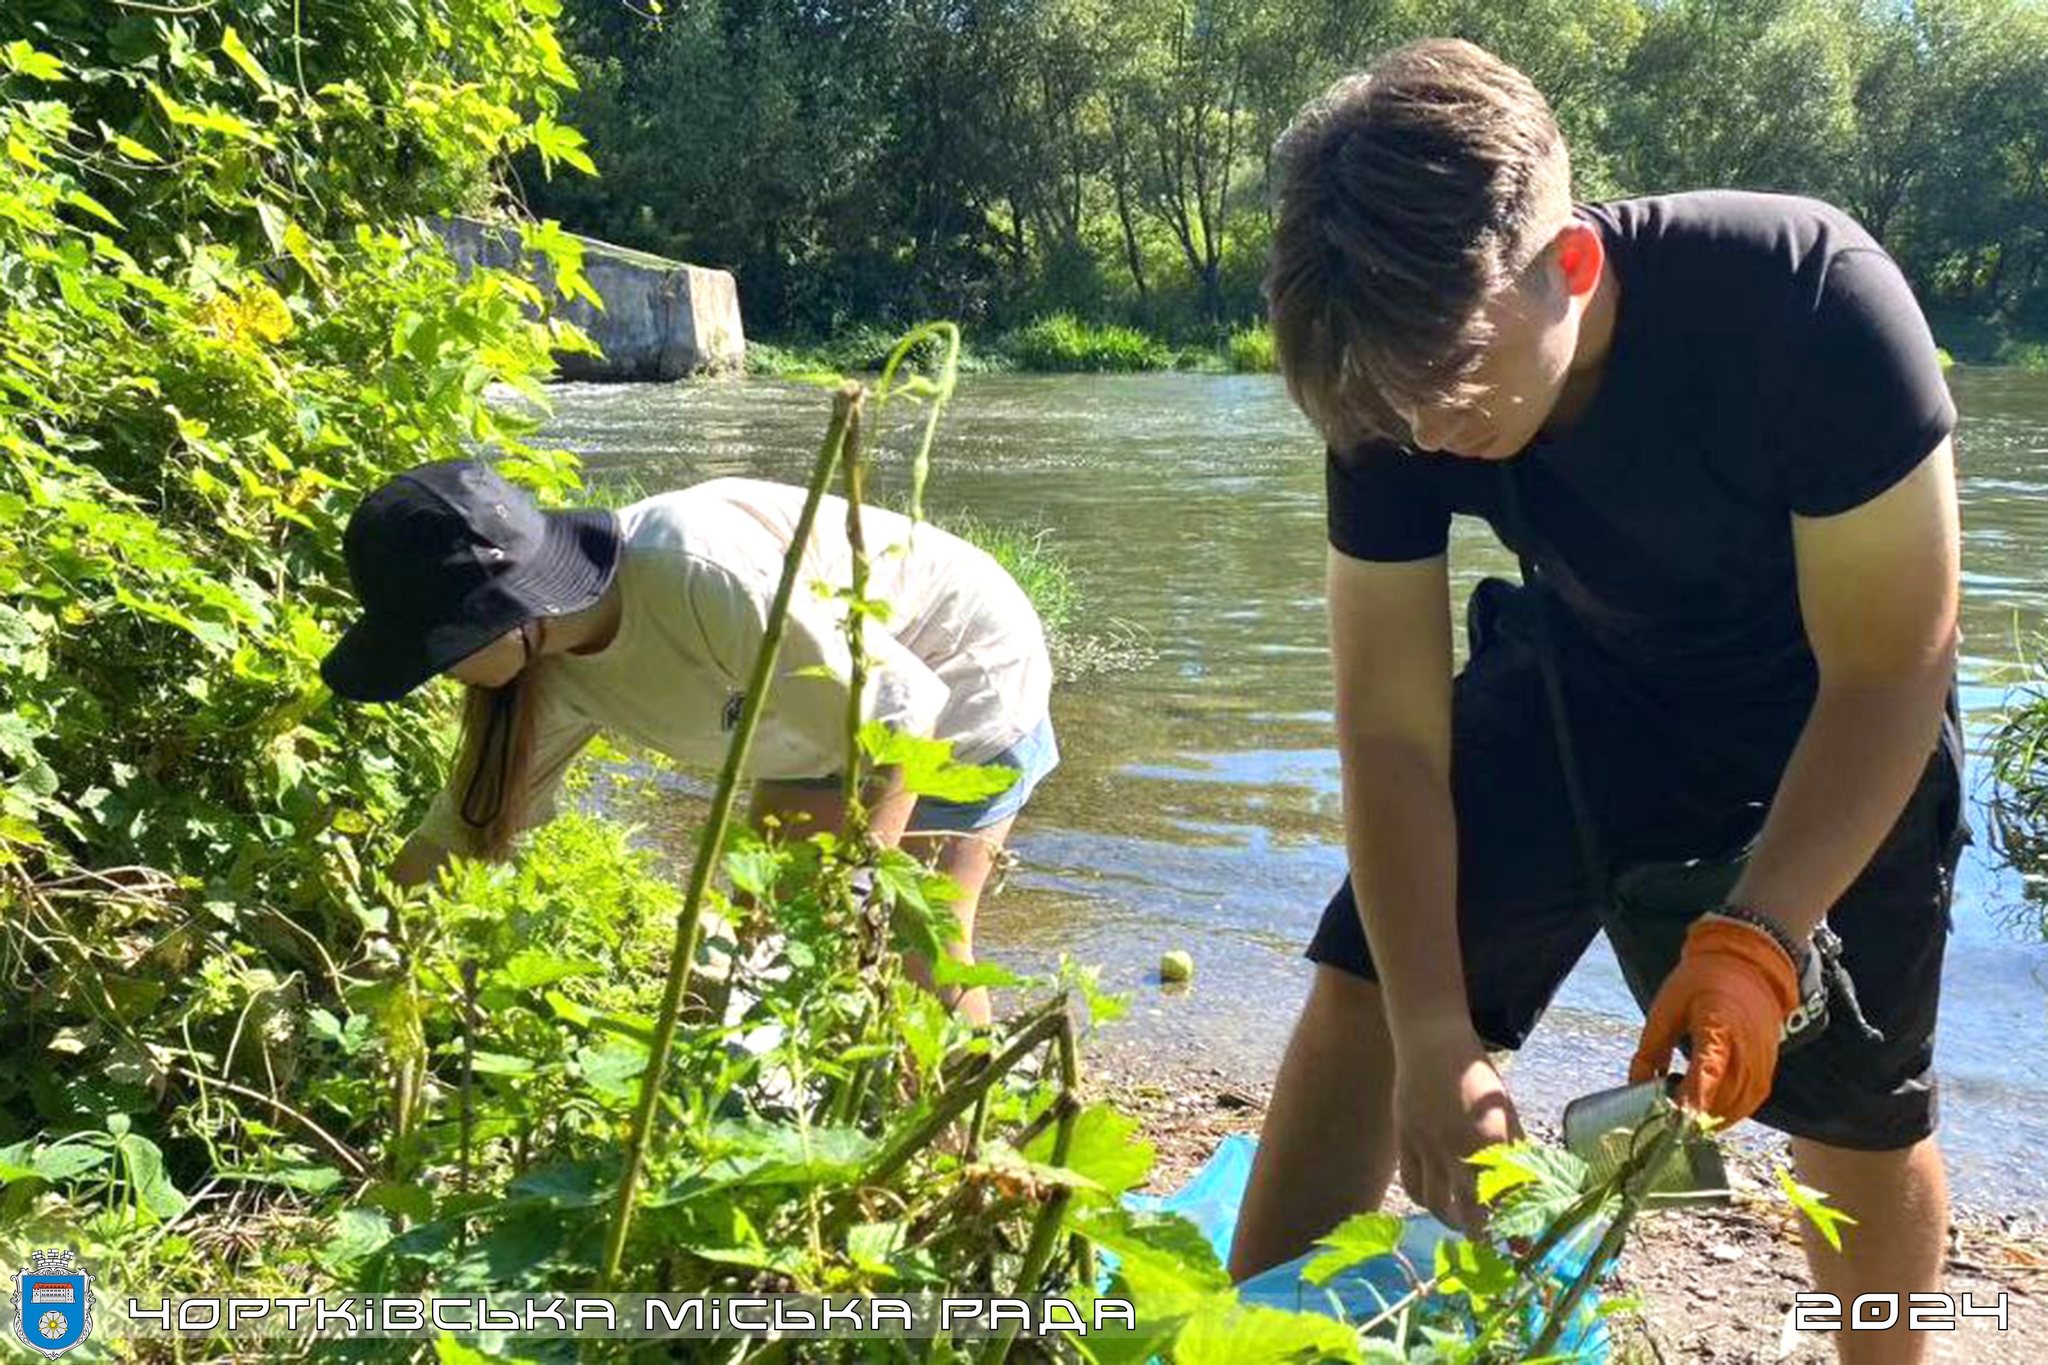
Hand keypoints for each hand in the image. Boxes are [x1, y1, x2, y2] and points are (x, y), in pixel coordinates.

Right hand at [1392, 1022, 1523, 1234]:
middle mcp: (1458, 1149)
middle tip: (1492, 1247)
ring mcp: (1426, 1146)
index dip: (1512, 1228)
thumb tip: (1530, 1186)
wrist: (1430, 1041)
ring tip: (1464, 1224)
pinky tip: (1438, 1200)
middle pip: (1470, 1211)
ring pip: (1437, 1204)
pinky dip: (1425, 1201)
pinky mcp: (1404, 1141)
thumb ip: (1516, 1149)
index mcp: (1491, 1140)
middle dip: (1483, 1236)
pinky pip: (1413, 1185)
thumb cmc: (1477, 1075)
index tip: (1520, 1246)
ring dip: (1453, 1221)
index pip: (1504, 1199)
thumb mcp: (1506, 1110)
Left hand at [1629, 917, 1800, 1123]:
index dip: (1691, 1101)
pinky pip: (1751, 1100)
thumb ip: (1651, 1049)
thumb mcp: (1666, 1008)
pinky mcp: (1769, 1066)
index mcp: (1718, 1027)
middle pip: (1724, 1097)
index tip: (1672, 1121)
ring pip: (1739, 1106)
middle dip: (1696, 1115)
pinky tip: (1709, 1110)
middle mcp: (1747, 1048)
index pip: (1707, 1073)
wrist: (1748, 963)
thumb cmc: (1701, 981)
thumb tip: (1637, 1084)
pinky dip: (1730, 1111)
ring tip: (1685, 1114)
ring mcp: (1762, 1060)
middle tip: (1667, 1116)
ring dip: (1713, 1117)